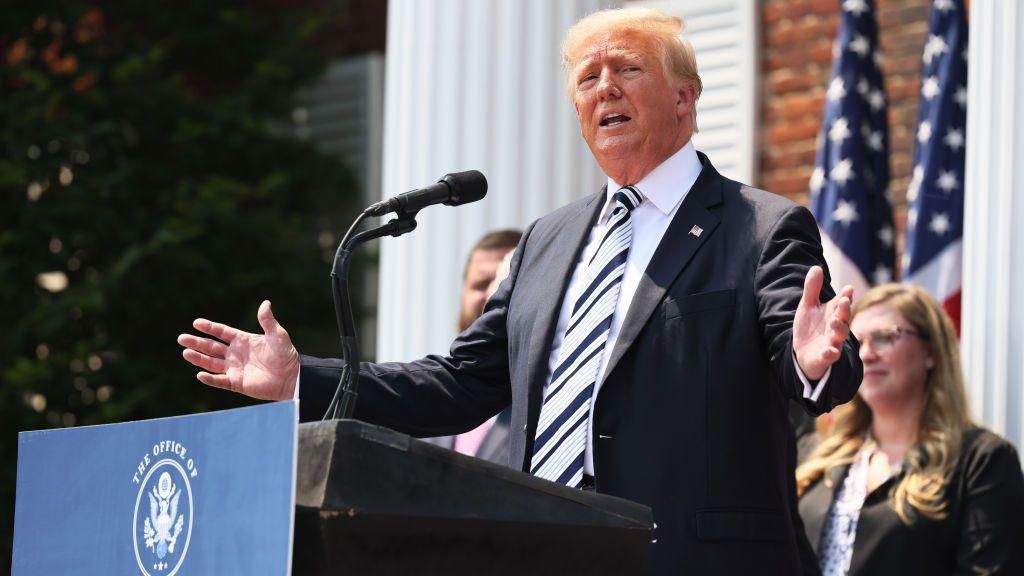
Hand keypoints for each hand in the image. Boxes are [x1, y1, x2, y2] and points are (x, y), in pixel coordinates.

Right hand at [177, 300, 299, 400]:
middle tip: (181, 338)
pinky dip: (210, 379)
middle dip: (197, 342)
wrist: (292, 377)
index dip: (209, 327)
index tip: (196, 322)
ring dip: (199, 358)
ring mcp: (235, 369)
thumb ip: (268, 321)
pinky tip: (200, 374)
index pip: (221, 332)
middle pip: (212, 347)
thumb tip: (265, 303)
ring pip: (212, 363)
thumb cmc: (286, 355)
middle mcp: (236, 354)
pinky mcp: (237, 383)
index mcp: (243, 340)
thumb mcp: (277, 335)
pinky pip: (220, 381)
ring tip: (185, 352)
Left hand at [792, 266, 852, 380]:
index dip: (845, 296)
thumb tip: (816, 267)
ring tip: (834, 322)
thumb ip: (811, 289)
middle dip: (844, 310)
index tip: (848, 289)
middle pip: (843, 318)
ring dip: (839, 329)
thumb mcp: (807, 306)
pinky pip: (830, 356)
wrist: (803, 353)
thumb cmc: (810, 328)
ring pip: (840, 336)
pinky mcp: (825, 357)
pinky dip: (830, 353)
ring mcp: (832, 342)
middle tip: (843, 301)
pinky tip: (828, 351)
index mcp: (833, 313)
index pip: (841, 303)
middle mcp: (836, 327)